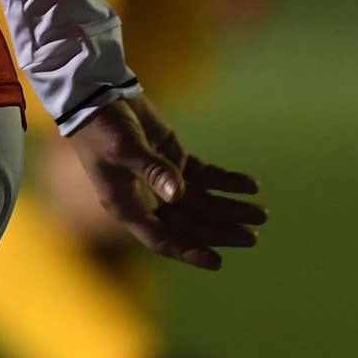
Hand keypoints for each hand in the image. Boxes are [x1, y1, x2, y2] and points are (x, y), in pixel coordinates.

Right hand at [64, 94, 265, 269]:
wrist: (97, 96)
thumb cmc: (100, 127)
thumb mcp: (123, 150)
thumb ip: (152, 171)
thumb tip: (179, 193)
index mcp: (129, 206)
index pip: (162, 239)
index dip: (189, 251)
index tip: (217, 261)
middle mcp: (148, 200)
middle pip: (191, 224)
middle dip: (222, 230)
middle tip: (253, 235)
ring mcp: (164, 180)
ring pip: (203, 203)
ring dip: (230, 208)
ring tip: (260, 212)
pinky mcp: (175, 160)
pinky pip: (206, 178)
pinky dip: (227, 182)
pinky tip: (250, 185)